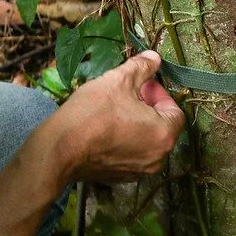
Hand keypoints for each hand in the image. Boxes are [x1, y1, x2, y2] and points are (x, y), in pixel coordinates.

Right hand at [46, 50, 184, 181]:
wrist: (59, 149)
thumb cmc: (92, 114)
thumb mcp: (119, 80)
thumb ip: (142, 68)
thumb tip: (154, 58)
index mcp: (164, 134)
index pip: (175, 111)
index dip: (159, 94)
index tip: (142, 85)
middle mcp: (158, 157)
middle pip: (163, 126)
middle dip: (148, 107)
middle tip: (128, 94)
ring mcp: (140, 170)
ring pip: (147, 141)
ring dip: (137, 123)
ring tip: (115, 110)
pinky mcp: (121, 177)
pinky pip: (132, 154)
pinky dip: (125, 140)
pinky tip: (106, 129)